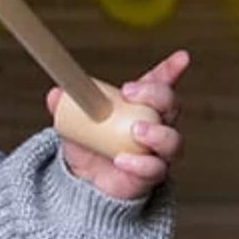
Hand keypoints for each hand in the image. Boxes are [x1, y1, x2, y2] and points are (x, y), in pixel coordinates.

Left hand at [47, 49, 188, 201]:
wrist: (85, 181)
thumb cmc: (89, 145)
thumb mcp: (74, 122)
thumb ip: (67, 106)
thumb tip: (57, 94)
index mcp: (139, 106)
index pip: (160, 84)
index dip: (171, 70)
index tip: (181, 58)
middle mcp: (156, 126)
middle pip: (171, 105)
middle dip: (157, 95)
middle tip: (130, 92)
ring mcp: (156, 152)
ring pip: (173, 140)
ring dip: (158, 133)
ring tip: (136, 129)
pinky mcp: (150, 175)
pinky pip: (155, 169)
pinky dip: (140, 163)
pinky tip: (122, 159)